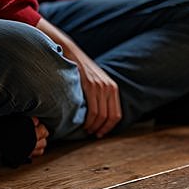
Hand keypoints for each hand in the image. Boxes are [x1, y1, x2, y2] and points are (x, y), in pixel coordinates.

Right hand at [37, 17, 121, 136]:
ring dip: (94, 127)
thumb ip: (101, 95)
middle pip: (110, 117)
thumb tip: (99, 113)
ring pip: (101, 116)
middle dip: (102, 129)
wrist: (72, 53)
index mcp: (113, 88)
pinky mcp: (90, 86)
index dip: (109, 127)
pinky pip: (93, 110)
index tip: (101, 133)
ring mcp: (101, 87)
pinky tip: (84, 124)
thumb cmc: (81, 70)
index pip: (116, 114)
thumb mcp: (96, 82)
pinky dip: (89, 121)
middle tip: (93, 135)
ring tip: (87, 131)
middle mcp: (109, 88)